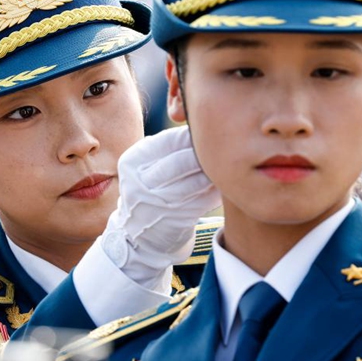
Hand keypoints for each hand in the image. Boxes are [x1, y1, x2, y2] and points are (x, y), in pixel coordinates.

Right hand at [101, 125, 221, 272]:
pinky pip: (203, 200)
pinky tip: (224, 184)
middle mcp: (141, 183)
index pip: (169, 141)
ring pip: (196, 181)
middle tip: (226, 146)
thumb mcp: (142, 168)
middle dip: (206, 154)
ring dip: (215, 172)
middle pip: (182, 161)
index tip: (210, 131)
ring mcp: (157, 204)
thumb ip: (164, 146)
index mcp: (132, 162)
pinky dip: (216, 191)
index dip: (192, 136)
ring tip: (228, 163)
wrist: (137, 238)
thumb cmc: (148, 192)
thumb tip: (199, 122)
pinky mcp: (175, 221)